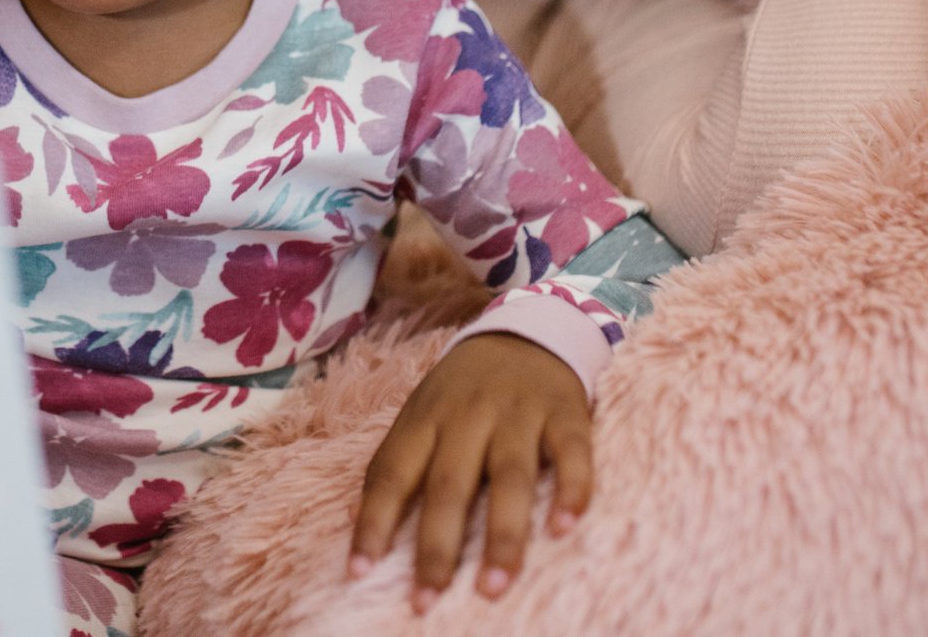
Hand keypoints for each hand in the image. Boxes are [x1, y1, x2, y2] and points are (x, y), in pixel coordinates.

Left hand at [349, 332, 591, 609]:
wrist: (526, 330)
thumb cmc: (463, 391)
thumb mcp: (422, 413)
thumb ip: (399, 462)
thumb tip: (356, 524)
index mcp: (424, 418)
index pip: (391, 472)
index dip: (373, 521)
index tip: (359, 570)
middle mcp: (468, 416)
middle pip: (448, 483)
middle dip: (436, 545)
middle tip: (427, 597)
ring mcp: (518, 413)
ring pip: (509, 477)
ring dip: (502, 535)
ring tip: (494, 586)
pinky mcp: (566, 414)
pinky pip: (571, 455)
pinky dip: (570, 491)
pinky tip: (563, 530)